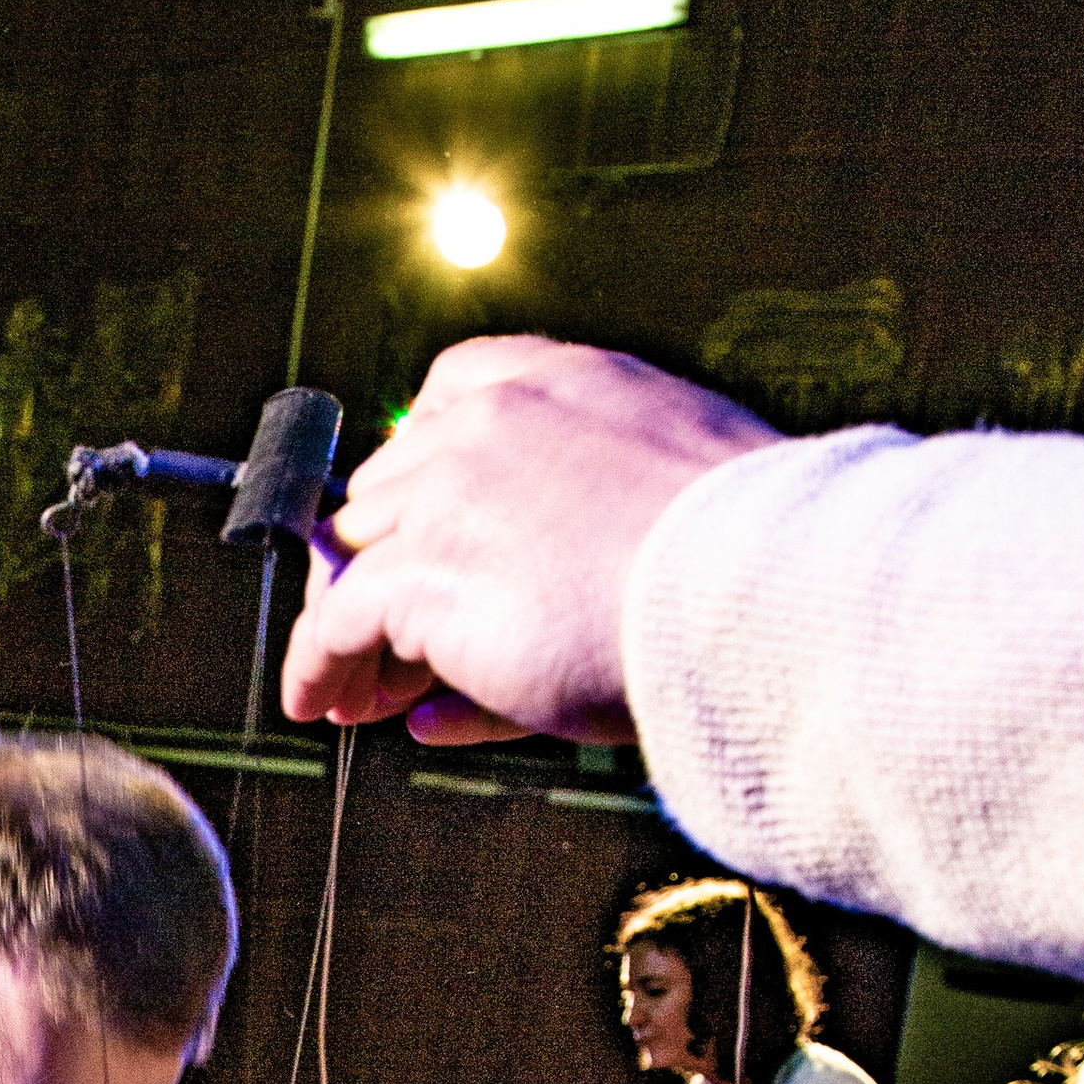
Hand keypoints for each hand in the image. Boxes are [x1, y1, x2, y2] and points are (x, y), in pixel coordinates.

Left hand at [281, 337, 778, 741]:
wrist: (766, 596)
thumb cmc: (753, 570)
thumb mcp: (674, 514)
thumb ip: (586, 536)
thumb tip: (535, 587)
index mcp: (567, 382)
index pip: (445, 398)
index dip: (414, 475)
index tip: (408, 529)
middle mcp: (494, 419)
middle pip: (387, 490)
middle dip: (381, 566)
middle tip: (381, 644)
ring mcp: (450, 491)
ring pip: (356, 557)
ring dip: (346, 627)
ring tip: (347, 693)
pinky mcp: (425, 573)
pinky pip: (337, 621)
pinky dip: (317, 664)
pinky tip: (318, 702)